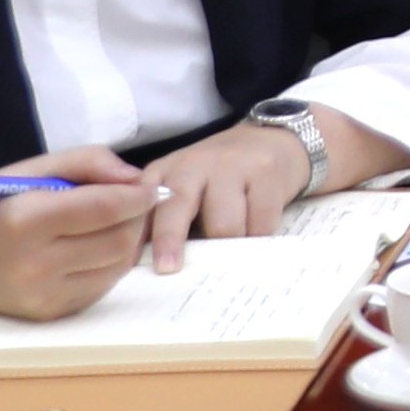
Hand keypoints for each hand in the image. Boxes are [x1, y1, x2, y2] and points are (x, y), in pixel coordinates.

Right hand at [0, 160, 171, 324]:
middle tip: (135, 204)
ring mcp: (40, 295)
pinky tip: (93, 248)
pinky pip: (99, 288)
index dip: (138, 197)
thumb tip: (135, 180)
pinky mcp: (47, 313)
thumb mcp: (33, 169)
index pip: (105, 209)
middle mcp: (33, 264)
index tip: (151, 187)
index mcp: (26, 220)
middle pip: (118, 242)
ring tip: (114, 224)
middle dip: (136, 220)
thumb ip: (88, 163)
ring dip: (128, 243)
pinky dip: (108, 266)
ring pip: (116, 268)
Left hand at [127, 113, 403, 265]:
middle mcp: (196, 165)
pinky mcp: (269, 178)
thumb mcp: (187, 183)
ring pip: (225, 225)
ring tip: (231, 262)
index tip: (128, 263)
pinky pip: (262, 224)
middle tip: (168, 271)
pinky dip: (260, 242)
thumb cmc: (223, 176)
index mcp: (168, 171)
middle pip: (176, 208)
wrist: (281, 138)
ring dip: (228, 249)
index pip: (142, 202)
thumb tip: (138, 263)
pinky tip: (260, 246)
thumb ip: (164, 213)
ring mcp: (234, 169)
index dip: (136, 233)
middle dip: (171, 241)